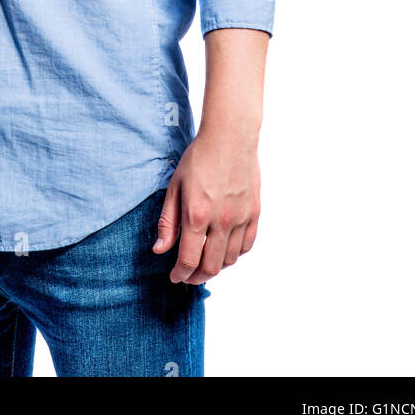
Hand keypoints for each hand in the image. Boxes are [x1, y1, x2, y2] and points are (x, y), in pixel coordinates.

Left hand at [153, 129, 260, 283]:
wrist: (230, 137)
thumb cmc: (199, 158)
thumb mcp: (175, 186)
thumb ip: (167, 221)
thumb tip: (160, 250)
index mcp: (197, 214)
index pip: (188, 259)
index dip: (180, 274)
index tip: (175, 277)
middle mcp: (221, 221)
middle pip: (210, 266)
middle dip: (196, 277)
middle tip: (188, 276)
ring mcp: (240, 218)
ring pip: (229, 259)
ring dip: (215, 267)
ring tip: (204, 262)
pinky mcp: (254, 213)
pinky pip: (246, 246)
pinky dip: (234, 254)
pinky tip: (223, 250)